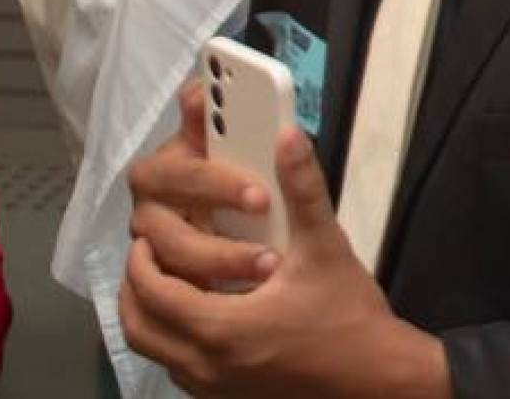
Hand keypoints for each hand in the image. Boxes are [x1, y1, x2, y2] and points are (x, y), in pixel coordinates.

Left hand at [121, 86, 430, 397]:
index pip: (154, 292)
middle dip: (137, 287)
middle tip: (150, 255)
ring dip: (149, 314)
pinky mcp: (222, 396)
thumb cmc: (347, 312)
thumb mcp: (325, 246)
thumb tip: (288, 136)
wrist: (372, 374)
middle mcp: (205, 363)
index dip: (144, 261)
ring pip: (153, 350)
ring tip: (168, 280)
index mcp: (222, 327)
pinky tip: (197, 312)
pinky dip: (170, 338)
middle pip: (139, 327)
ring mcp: (212, 386)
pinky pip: (174, 367)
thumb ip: (302, 190)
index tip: (151, 235)